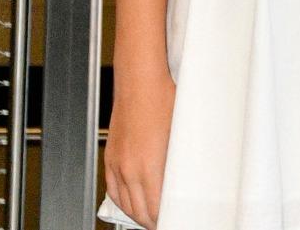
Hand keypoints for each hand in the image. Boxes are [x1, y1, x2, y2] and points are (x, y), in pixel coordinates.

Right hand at [104, 70, 176, 227]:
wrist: (140, 83)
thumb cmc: (163, 101)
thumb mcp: (181, 134)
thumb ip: (181, 162)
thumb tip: (187, 180)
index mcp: (148, 167)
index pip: (156, 209)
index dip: (165, 219)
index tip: (175, 219)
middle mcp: (129, 169)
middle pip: (139, 211)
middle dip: (153, 221)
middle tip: (166, 221)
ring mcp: (117, 164)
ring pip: (124, 203)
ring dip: (138, 214)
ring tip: (152, 218)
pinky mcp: (111, 157)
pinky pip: (113, 189)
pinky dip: (122, 201)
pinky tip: (131, 203)